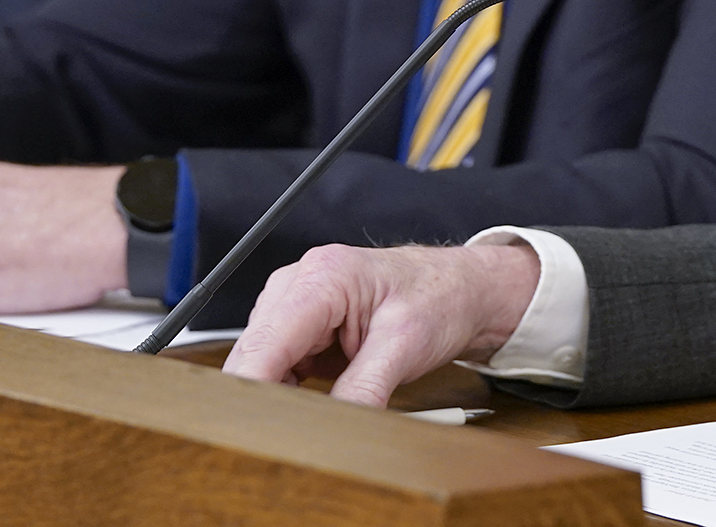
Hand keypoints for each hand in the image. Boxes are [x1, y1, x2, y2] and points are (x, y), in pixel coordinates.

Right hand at [222, 243, 539, 406]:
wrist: (463, 290)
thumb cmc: (442, 298)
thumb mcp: (408, 345)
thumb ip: (366, 388)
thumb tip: (335, 428)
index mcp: (323, 276)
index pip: (265, 344)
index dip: (252, 393)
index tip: (254, 434)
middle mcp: (300, 284)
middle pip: (254, 356)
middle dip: (265, 398)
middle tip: (289, 438)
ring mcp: (297, 304)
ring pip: (261, 364)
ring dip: (277, 396)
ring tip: (312, 417)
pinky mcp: (302, 327)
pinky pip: (277, 367)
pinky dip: (289, 391)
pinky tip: (314, 403)